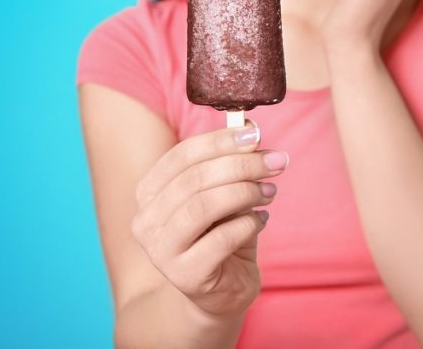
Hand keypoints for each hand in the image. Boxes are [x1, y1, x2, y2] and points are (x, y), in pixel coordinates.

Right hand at [129, 121, 288, 317]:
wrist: (220, 291)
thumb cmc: (221, 234)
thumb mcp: (223, 193)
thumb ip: (229, 165)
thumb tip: (250, 130)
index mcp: (150, 192)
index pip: (182, 156)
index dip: (220, 141)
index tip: (256, 134)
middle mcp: (146, 221)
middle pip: (195, 179)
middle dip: (242, 164)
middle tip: (276, 161)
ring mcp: (161, 252)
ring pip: (204, 206)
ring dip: (246, 192)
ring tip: (270, 191)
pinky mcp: (185, 277)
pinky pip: (222, 239)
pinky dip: (249, 223)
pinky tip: (261, 220)